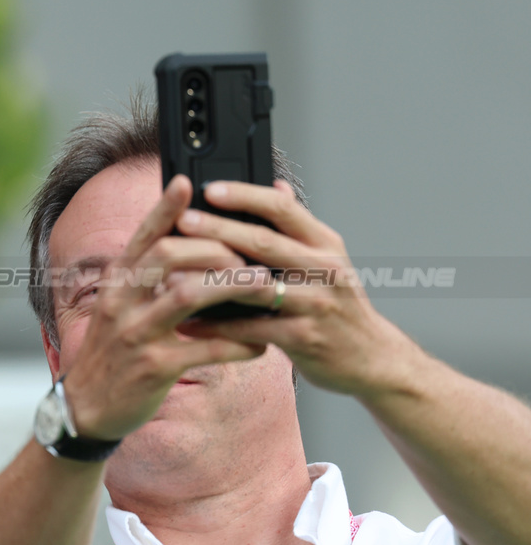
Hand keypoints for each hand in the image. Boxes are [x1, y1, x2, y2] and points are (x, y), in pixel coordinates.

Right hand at [60, 175, 270, 438]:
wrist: (87, 408)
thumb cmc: (114, 354)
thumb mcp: (119, 310)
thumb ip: (146, 281)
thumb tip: (185, 250)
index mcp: (117, 284)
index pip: (142, 236)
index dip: (164, 208)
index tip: (189, 181)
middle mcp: (122, 302)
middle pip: (168, 255)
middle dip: (214, 247)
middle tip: (249, 254)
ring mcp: (136, 334)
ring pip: (187, 296)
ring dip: (232, 287)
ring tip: (266, 287)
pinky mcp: (154, 367)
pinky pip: (204, 348)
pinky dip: (237, 343)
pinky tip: (260, 344)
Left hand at [175, 179, 414, 396]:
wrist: (371, 358)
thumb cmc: (339, 306)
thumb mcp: (328, 260)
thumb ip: (299, 228)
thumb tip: (278, 187)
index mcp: (325, 244)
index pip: (283, 208)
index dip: (245, 195)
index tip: (210, 188)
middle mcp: (324, 269)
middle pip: (264, 242)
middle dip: (219, 229)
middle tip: (183, 220)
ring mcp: (315, 304)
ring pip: (254, 285)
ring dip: (210, 278)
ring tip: (174, 274)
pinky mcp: (303, 338)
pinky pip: (251, 329)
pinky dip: (217, 326)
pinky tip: (188, 323)